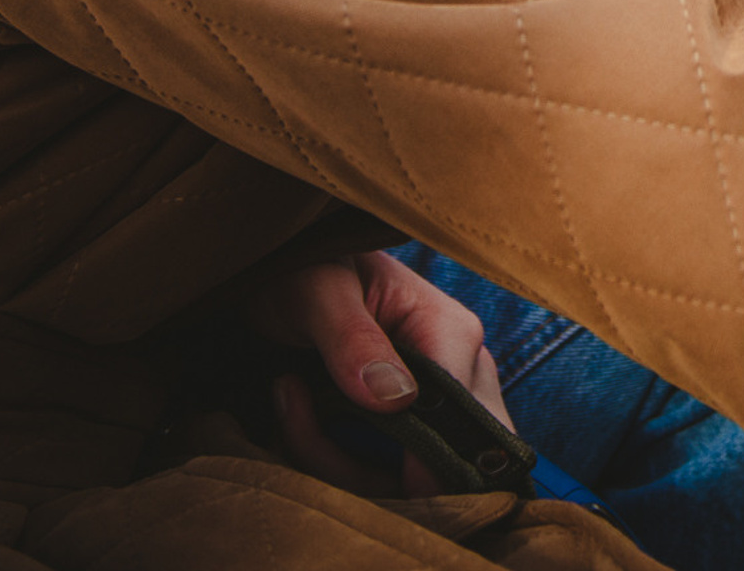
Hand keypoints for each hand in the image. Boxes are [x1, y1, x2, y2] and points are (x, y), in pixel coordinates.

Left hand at [247, 250, 511, 495]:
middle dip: (360, 468)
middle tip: (301, 427)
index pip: (459, 419)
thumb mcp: (318, 293)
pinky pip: (380, 472)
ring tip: (289, 404)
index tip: (349, 469)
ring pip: (403, 477)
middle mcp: (457, 370)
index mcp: (451, 332)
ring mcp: (435, 400)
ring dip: (333, 460)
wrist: (284, 272)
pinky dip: (332, 458)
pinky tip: (299, 412)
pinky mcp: (406, 421)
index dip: (413, 461)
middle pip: (437, 462)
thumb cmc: (307, 268)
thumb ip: (353, 340)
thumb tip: (395, 401)